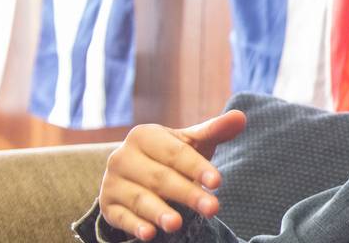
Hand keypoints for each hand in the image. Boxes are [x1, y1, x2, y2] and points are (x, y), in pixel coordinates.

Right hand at [96, 110, 246, 239]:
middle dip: (187, 193)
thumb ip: (215, 131)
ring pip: (139, 198)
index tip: (218, 182)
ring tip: (177, 224)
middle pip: (160, 178)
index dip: (197, 167)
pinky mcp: (107, 206)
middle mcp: (122, 157)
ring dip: (159, 212)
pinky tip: (150, 234)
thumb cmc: (171, 156)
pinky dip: (135, 225)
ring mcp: (112, 182)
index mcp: (144, 136)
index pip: (175, 153)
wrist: (135, 174)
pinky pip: (121, 217)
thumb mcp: (191, 142)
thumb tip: (241, 117)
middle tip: (213, 209)